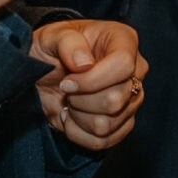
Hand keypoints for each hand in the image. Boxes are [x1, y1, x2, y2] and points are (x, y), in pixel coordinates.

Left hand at [30, 18, 147, 150]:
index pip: (123, 65)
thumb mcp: (51, 36)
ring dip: (77, 116)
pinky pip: (103, 142)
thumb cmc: (50, 48)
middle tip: (66, 88)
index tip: (66, 81)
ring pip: (107, 124)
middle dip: (80, 99)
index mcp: (124, 41)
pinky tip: (71, 117)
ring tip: (69, 101)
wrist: (43, 73)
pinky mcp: (122, 124)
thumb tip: (84, 63)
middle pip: (116, 100)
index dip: (92, 79)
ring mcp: (131, 99)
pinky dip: (78, 133)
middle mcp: (135, 70)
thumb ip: (67, 42)